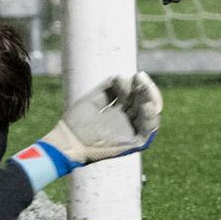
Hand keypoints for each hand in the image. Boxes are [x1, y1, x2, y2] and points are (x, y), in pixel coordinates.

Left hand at [12, 72, 161, 189]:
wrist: (69, 140)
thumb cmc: (76, 123)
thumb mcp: (92, 101)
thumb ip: (107, 89)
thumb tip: (122, 76)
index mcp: (117, 112)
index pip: (133, 96)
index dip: (132, 84)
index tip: (120, 76)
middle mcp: (127, 121)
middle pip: (144, 102)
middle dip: (144, 88)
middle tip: (140, 76)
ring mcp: (131, 131)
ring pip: (150, 113)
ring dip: (151, 98)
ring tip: (144, 85)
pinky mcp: (134, 143)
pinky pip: (148, 130)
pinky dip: (150, 117)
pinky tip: (147, 104)